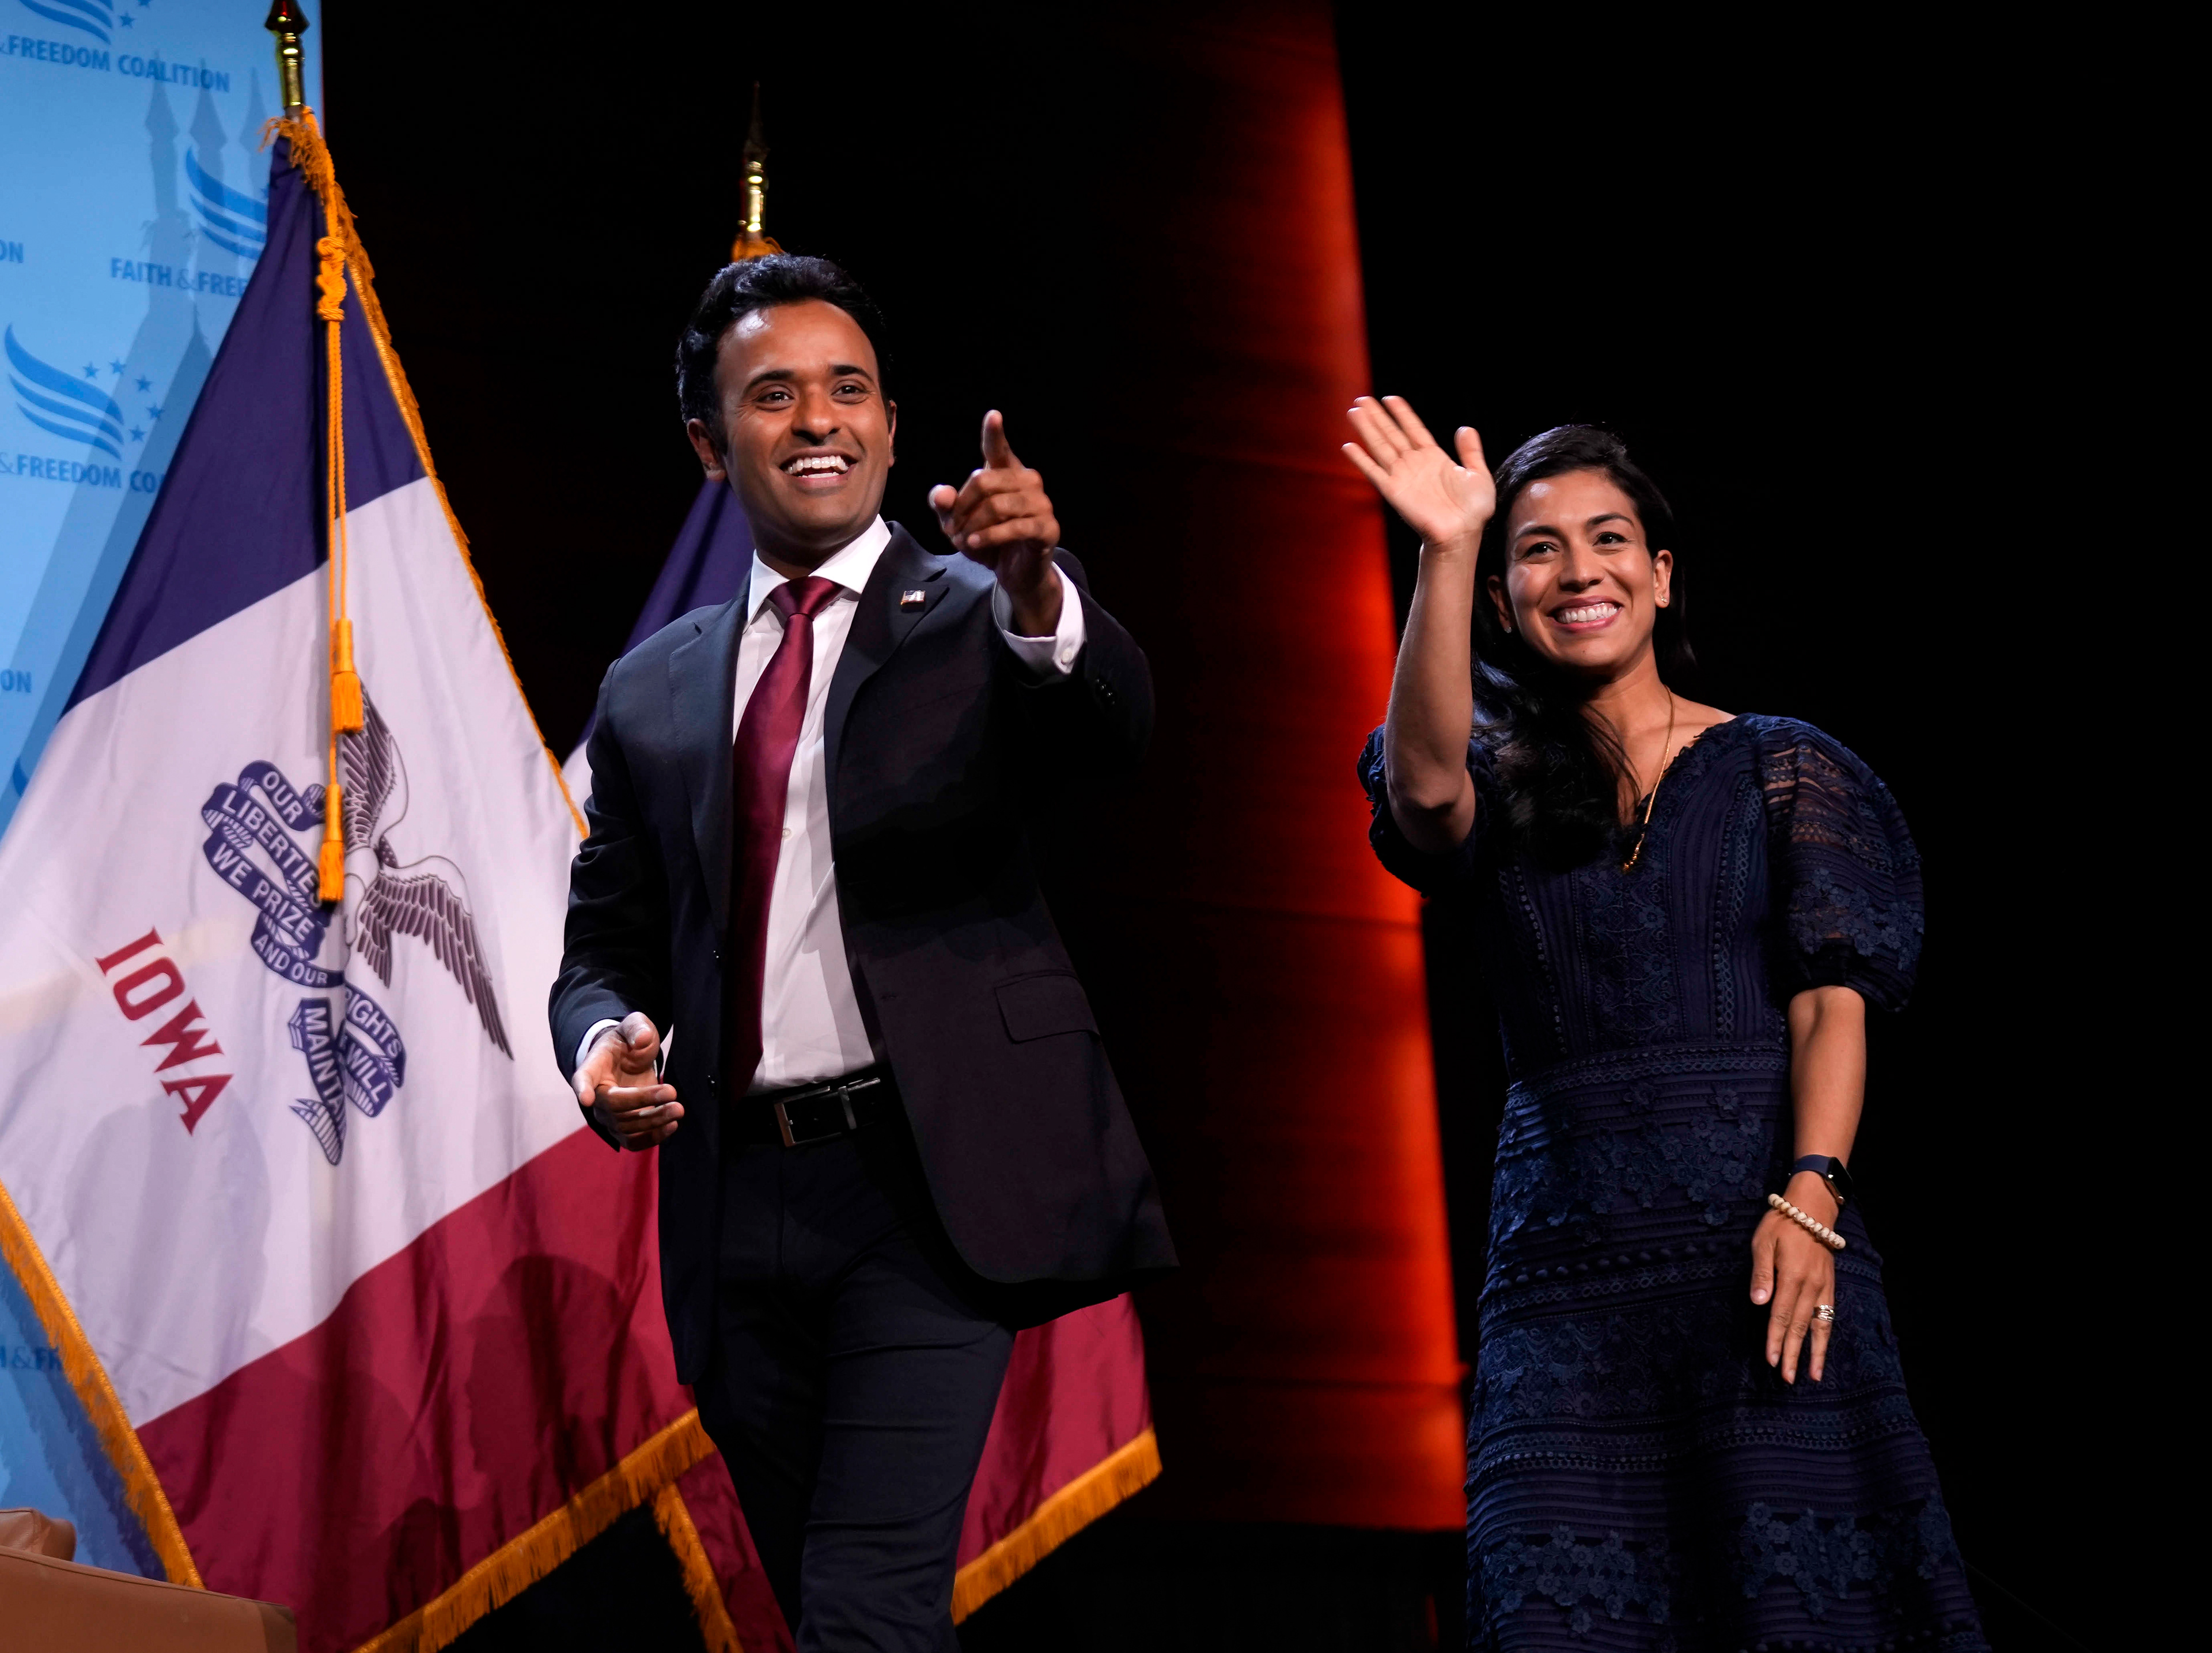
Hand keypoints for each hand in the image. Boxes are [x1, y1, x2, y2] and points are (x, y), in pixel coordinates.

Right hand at [572, 1011, 681, 1149]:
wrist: (629, 1060)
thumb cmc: (627, 1042)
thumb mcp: (634, 1025)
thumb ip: (637, 1028)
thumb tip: (642, 1039)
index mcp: (592, 1068)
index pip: (582, 1079)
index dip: (583, 1089)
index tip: (587, 1098)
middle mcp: (595, 1097)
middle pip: (614, 1107)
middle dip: (644, 1101)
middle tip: (672, 1092)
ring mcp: (608, 1115)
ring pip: (626, 1127)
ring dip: (654, 1121)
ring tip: (678, 1109)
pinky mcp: (623, 1128)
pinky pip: (633, 1141)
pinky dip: (652, 1138)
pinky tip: (671, 1126)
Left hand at [930, 410, 1062, 635]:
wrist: (1016, 573)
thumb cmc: (989, 540)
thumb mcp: (958, 525)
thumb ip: (945, 507)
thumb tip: (942, 494)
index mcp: (1007, 473)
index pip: (999, 450)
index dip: (994, 434)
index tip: (992, 416)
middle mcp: (1027, 482)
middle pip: (985, 481)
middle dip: (962, 507)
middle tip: (951, 530)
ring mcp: (1041, 504)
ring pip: (998, 505)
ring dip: (973, 525)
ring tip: (963, 541)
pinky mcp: (1047, 528)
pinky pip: (1015, 527)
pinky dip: (990, 536)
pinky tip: (975, 544)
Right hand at [1341, 396, 1494, 552]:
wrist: (1462, 534)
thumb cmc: (1473, 510)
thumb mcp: (1478, 474)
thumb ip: (1471, 451)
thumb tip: (1464, 428)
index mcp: (1434, 458)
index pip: (1414, 429)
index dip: (1402, 414)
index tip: (1390, 398)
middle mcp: (1415, 464)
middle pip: (1392, 434)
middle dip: (1377, 417)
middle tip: (1362, 399)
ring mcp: (1402, 477)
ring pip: (1380, 446)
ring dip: (1367, 429)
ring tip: (1354, 411)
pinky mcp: (1394, 491)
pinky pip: (1374, 472)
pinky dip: (1361, 460)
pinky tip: (1349, 446)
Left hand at [1750, 1172, 1841, 1383]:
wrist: (1812, 1210)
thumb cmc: (1781, 1225)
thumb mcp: (1763, 1243)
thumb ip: (1761, 1274)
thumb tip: (1758, 1303)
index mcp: (1792, 1277)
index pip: (1781, 1315)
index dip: (1775, 1339)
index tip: (1771, 1360)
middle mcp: (1811, 1286)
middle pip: (1800, 1326)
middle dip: (1792, 1353)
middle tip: (1787, 1378)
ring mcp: (1824, 1287)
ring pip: (1819, 1326)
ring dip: (1815, 1352)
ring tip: (1813, 1375)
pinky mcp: (1830, 1286)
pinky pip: (1829, 1316)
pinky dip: (1826, 1336)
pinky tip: (1823, 1350)